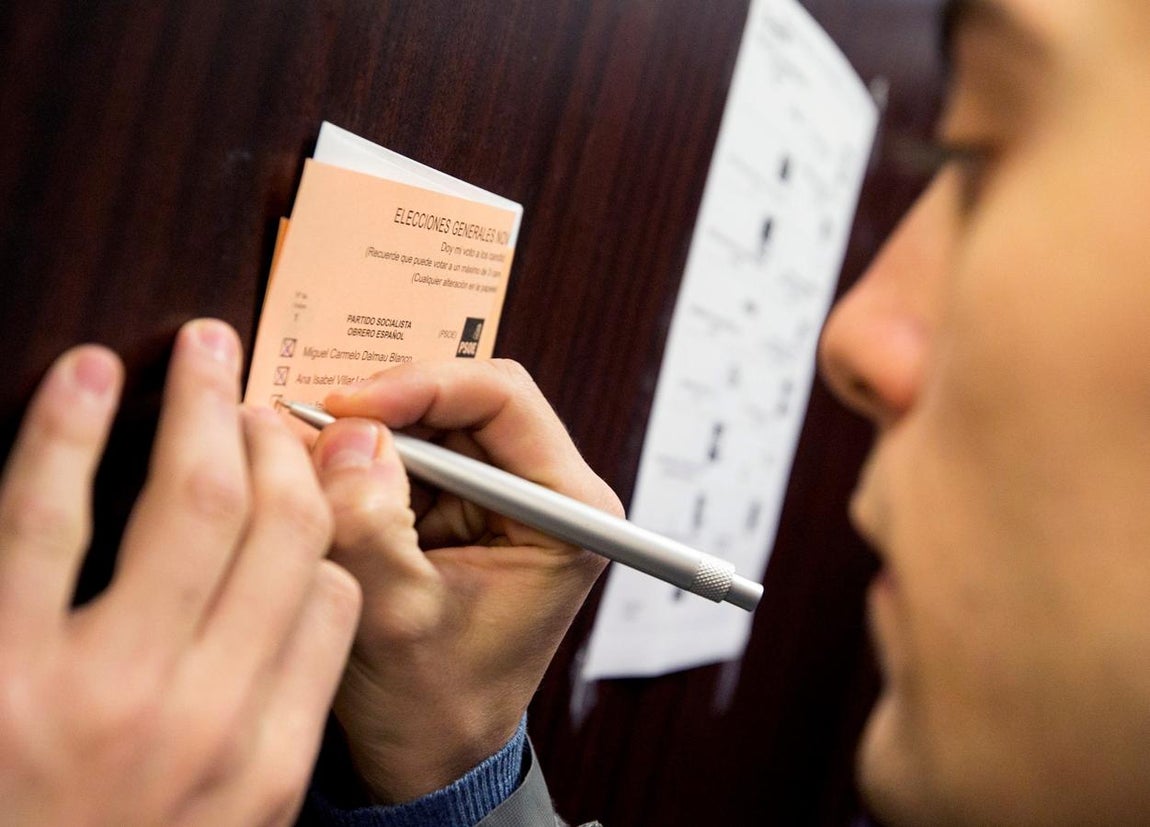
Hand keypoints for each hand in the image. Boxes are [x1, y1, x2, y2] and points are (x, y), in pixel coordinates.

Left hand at [0, 320, 359, 825]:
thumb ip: (269, 731)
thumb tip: (307, 605)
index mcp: (263, 762)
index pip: (331, 600)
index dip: (320, 515)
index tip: (295, 472)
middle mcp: (204, 719)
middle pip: (280, 530)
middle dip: (276, 440)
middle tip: (256, 397)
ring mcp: (101, 693)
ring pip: (193, 503)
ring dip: (200, 407)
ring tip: (201, 347)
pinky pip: (42, 518)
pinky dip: (69, 430)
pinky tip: (85, 376)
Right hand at [314, 359, 621, 802]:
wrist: (427, 750)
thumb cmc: (434, 704)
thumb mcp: (397, 620)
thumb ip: (371, 526)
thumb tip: (346, 434)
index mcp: (569, 514)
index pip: (505, 401)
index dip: (424, 386)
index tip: (351, 405)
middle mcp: (544, 492)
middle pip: (464, 399)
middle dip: (385, 410)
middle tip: (312, 426)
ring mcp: (499, 495)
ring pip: (428, 423)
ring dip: (367, 436)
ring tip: (308, 459)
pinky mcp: (460, 507)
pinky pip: (407, 455)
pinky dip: (361, 462)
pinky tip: (322, 483)